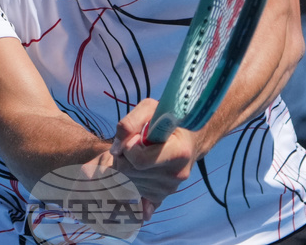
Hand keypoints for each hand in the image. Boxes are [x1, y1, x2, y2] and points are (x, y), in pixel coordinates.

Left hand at [109, 98, 199, 220]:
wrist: (189, 139)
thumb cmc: (168, 120)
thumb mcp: (151, 108)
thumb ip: (130, 122)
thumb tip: (116, 149)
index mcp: (178, 152)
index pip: (140, 161)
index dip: (128, 147)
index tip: (134, 137)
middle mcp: (176, 175)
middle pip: (130, 172)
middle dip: (123, 156)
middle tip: (132, 144)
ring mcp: (169, 189)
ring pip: (128, 182)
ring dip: (125, 166)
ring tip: (138, 153)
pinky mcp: (162, 197)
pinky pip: (133, 193)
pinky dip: (129, 180)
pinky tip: (137, 170)